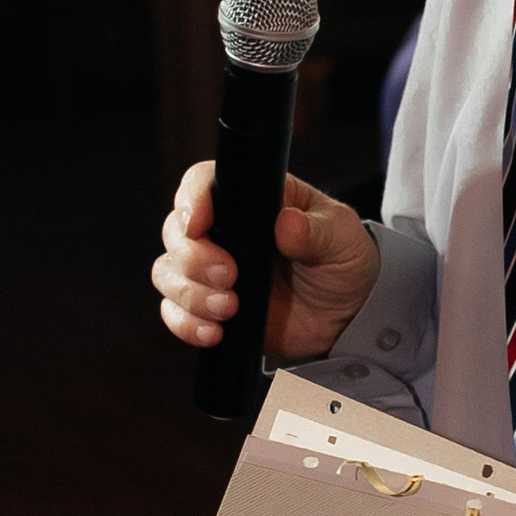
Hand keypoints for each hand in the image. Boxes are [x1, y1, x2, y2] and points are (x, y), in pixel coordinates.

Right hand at [153, 165, 381, 361]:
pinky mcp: (209, 306)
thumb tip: (287, 223)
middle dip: (193, 257)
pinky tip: (214, 332)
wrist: (347, 316)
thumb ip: (316, 231)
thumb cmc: (343, 261)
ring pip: (168, 272)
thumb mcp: (342, 239)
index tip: (198, 224)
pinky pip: (174, 312)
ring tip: (230, 308)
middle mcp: (224, 230)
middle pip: (176, 231)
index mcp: (252, 200)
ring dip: (189, 293)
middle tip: (230, 276)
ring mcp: (212, 270)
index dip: (192, 200)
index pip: (203, 183)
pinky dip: (185, 323)